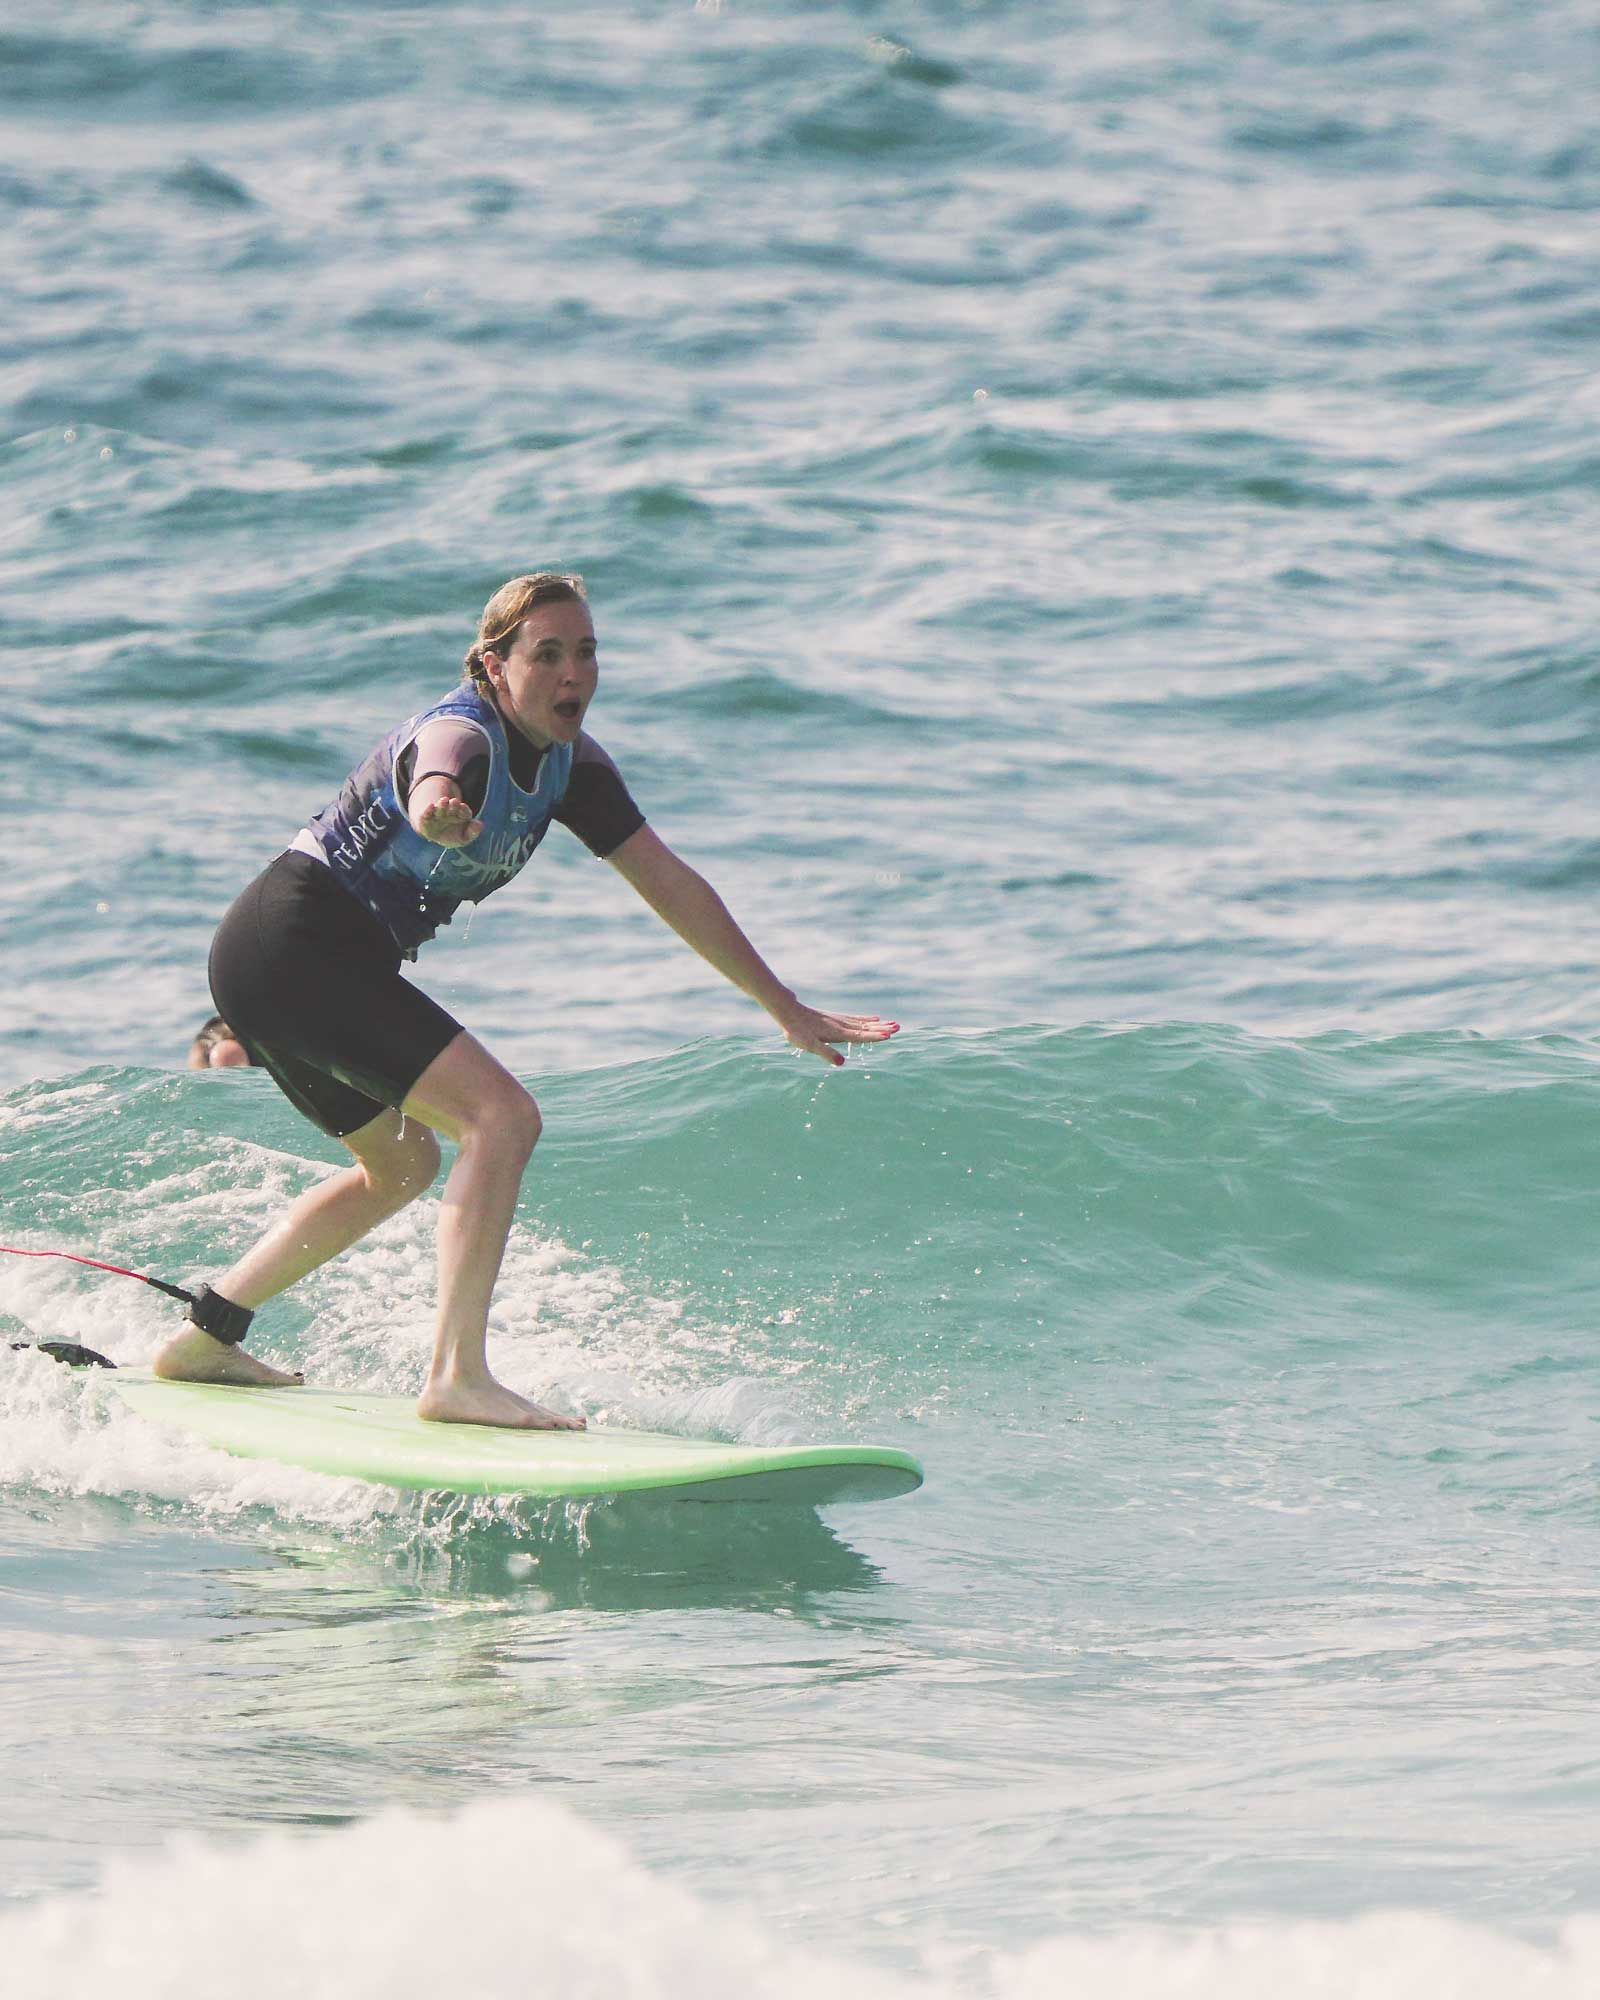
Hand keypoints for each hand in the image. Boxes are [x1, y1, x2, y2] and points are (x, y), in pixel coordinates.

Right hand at [414, 791, 482, 847]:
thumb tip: (480, 825)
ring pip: (440, 808)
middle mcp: (449, 811)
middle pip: (452, 807)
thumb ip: (472, 832)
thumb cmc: (454, 836)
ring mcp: (437, 814)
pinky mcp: (426, 818)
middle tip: (455, 801)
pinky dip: (428, 809)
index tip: (463, 807)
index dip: (464, 810)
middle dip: (454, 805)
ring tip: (444, 800)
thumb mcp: (464, 837)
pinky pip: (427, 813)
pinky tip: (431, 805)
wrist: (437, 836)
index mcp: (460, 814)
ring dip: (443, 805)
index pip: (464, 811)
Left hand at [775, 1003, 899, 1067]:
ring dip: (879, 1024)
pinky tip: (874, 1017)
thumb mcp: (810, 1046)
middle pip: (866, 1028)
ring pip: (863, 1022)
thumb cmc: (798, 1031)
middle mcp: (842, 1025)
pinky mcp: (836, 1018)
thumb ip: (826, 1053)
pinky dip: (867, 1019)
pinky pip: (856, 1018)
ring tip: (893, 1023)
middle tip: (899, 1028)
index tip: (889, 1035)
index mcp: (838, 1033)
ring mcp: (840, 1020)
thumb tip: (841, 1063)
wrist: (788, 1012)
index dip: (874, 1036)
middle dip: (882, 1029)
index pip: (860, 1036)